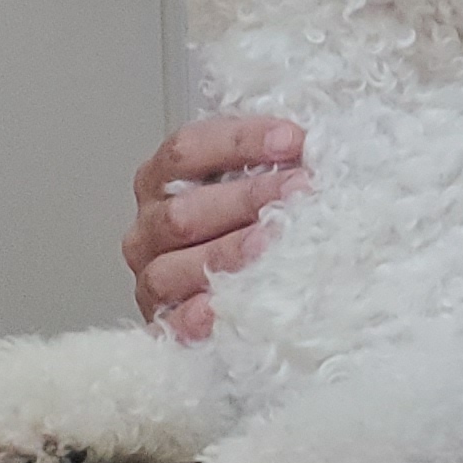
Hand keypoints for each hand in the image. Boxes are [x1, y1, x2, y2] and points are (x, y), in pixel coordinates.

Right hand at [125, 115, 302, 337]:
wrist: (227, 291)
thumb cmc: (246, 223)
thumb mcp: (252, 181)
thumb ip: (270, 160)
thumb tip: (311, 140)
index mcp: (161, 181)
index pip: (186, 150)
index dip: (239, 141)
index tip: (292, 140)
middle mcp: (151, 226)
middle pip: (184, 209)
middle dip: (247, 197)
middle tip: (299, 189)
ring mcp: (153, 276)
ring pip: (174, 265)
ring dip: (227, 253)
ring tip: (271, 243)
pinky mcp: (161, 321)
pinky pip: (170, 322)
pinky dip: (195, 316)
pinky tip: (223, 308)